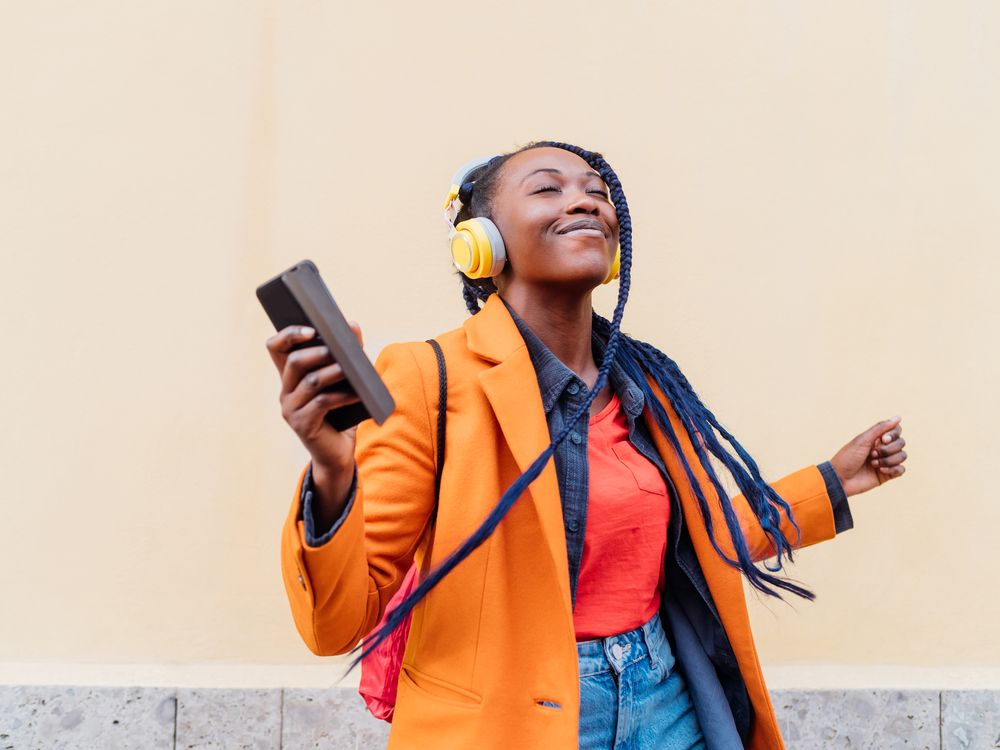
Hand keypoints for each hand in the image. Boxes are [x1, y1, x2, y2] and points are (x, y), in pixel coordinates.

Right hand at [265, 322, 364, 474]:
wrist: (337, 453)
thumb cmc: (341, 413)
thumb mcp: (345, 381)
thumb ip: (347, 354)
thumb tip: (353, 325)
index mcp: (290, 376)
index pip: (276, 347)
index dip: (289, 334)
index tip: (311, 328)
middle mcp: (285, 391)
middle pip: (295, 362)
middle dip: (318, 351)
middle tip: (338, 346)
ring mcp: (291, 409)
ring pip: (310, 381)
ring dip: (333, 371)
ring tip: (352, 367)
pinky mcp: (302, 424)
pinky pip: (322, 403)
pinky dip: (342, 395)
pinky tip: (358, 392)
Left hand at [829, 416, 906, 496]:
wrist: (840, 479)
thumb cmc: (848, 457)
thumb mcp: (863, 440)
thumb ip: (881, 428)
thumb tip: (898, 417)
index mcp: (876, 438)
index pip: (896, 431)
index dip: (893, 434)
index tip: (883, 439)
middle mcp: (882, 448)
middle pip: (901, 443)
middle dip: (888, 449)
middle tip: (872, 454)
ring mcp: (885, 461)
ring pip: (902, 456)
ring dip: (889, 459)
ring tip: (873, 463)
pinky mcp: (887, 474)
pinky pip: (901, 470)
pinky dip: (893, 469)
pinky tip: (881, 471)